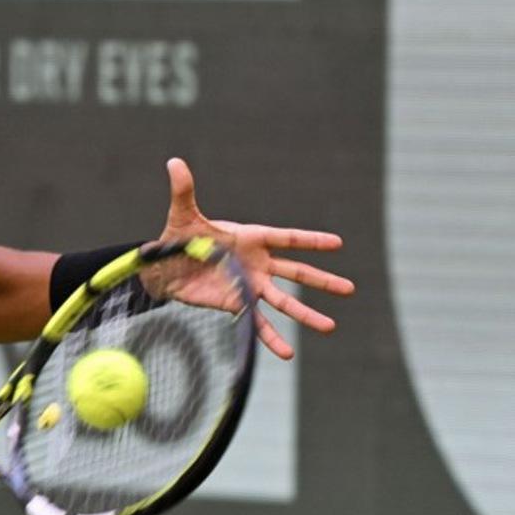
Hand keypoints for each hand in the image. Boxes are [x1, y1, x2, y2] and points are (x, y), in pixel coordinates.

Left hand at [158, 157, 354, 359]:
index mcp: (250, 238)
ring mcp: (249, 285)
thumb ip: (183, 191)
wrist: (164, 267)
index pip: (286, 238)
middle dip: (321, 280)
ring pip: (284, 301)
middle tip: (350, 288)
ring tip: (330, 327)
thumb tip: (174, 161)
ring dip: (306, 314)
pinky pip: (258, 324)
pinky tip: (288, 353)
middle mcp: (256, 263)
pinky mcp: (236, 304)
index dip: (310, 240)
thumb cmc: (177, 237)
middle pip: (296, 272)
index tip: (337, 243)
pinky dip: (272, 338)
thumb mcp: (182, 214)